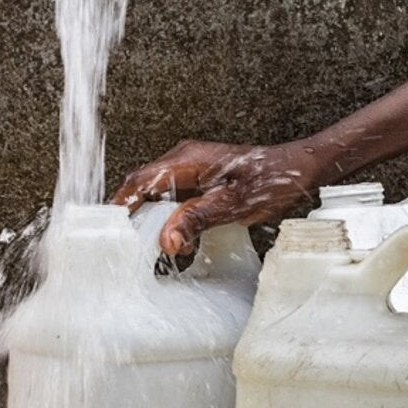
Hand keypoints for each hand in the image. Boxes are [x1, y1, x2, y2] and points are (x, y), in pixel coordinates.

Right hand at [111, 139, 321, 254]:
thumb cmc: (273, 180)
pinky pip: (173, 198)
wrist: (299, 170)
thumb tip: (167, 240)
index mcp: (187, 160)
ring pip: (156, 193)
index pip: (140, 180)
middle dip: (130, 214)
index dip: (120, 204)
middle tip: (121, 244)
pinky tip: (175, 240)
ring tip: (144, 247)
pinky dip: (167, 218)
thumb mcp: (233, 205)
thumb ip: (197, 220)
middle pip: (142, 186)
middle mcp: (184, 160)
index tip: (107, 228)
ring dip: (149, 219)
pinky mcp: (200, 181)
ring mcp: (191, 170)